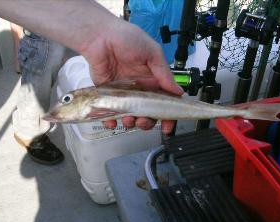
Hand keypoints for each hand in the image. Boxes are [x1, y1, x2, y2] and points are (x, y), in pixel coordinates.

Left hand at [83, 19, 183, 133]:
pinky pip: (110, 113)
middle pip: (147, 114)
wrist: (101, 36)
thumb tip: (179, 92)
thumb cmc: (127, 39)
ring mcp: (124, 95)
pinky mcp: (108, 96)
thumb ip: (164, 74)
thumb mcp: (152, 53)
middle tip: (143, 120)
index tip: (168, 126)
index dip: (167, 116)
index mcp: (153, 81)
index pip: (163, 103)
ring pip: (130, 116)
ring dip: (131, 122)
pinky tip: (112, 122)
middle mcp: (140, 91)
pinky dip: (111, 121)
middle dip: (147, 122)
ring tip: (129, 119)